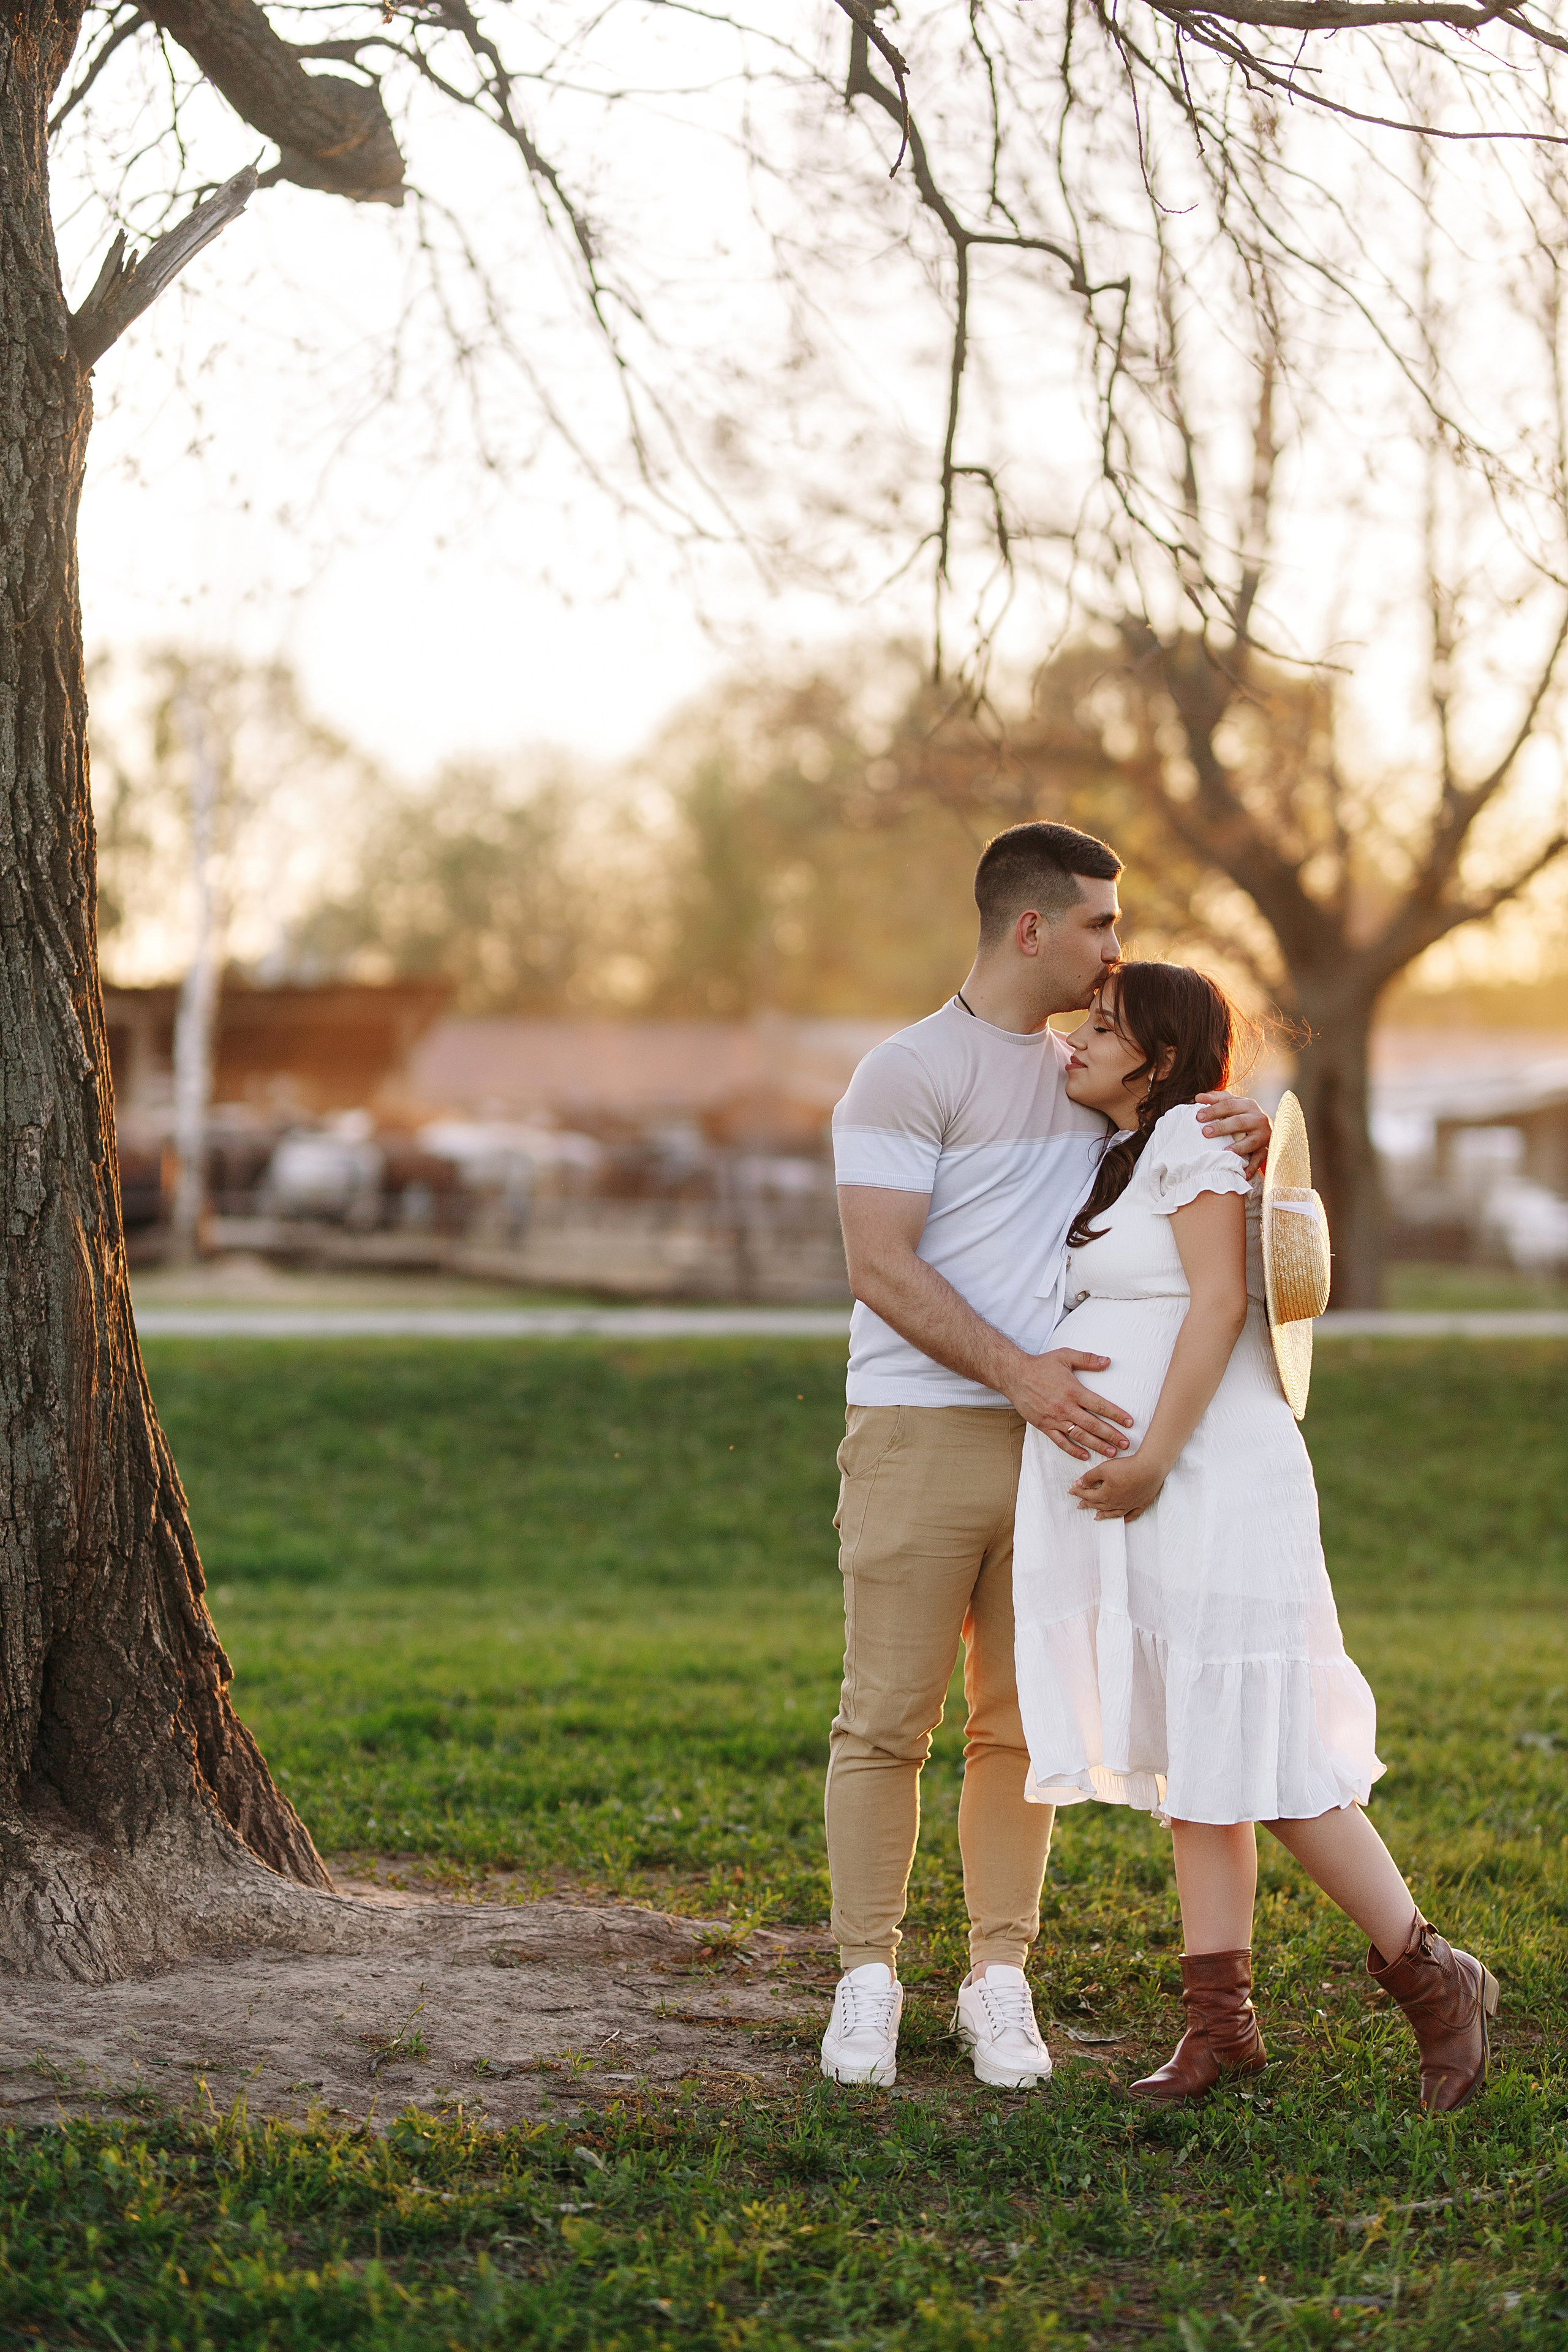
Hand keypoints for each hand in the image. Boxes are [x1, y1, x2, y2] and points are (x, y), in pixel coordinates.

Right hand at [1005, 1347, 1133, 1460]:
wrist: (1014, 1375)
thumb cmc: (1041, 1365)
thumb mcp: (1065, 1356)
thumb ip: (1088, 1359)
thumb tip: (1108, 1361)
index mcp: (1073, 1391)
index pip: (1100, 1405)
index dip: (1116, 1415)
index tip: (1130, 1423)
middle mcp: (1065, 1407)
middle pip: (1093, 1425)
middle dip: (1112, 1435)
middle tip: (1126, 1444)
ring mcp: (1054, 1418)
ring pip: (1080, 1436)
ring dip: (1097, 1445)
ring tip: (1112, 1452)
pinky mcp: (1044, 1426)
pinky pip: (1061, 1442)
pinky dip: (1073, 1450)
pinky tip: (1085, 1456)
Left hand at [1069, 1446, 1168, 1519]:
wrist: (1150, 1469)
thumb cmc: (1126, 1468)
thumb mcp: (1103, 1469)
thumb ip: (1089, 1477)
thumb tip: (1078, 1483)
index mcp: (1105, 1496)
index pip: (1087, 1495)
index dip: (1078, 1492)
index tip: (1072, 1490)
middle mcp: (1115, 1504)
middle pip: (1098, 1505)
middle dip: (1087, 1504)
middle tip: (1080, 1504)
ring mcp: (1129, 1505)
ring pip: (1112, 1513)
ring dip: (1103, 1514)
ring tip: (1096, 1517)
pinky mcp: (1140, 1504)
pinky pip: (1131, 1515)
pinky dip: (1125, 1519)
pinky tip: (1121, 1520)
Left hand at [1195, 1090, 1270, 1178]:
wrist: (1265, 1126)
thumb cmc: (1242, 1113)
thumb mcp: (1232, 1103)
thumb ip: (1216, 1099)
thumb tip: (1198, 1097)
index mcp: (1247, 1104)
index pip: (1229, 1104)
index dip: (1214, 1110)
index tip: (1198, 1117)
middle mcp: (1258, 1118)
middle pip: (1239, 1122)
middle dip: (1222, 1127)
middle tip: (1205, 1132)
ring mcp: (1264, 1134)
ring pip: (1251, 1141)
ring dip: (1239, 1147)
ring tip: (1225, 1151)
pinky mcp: (1267, 1149)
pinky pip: (1260, 1159)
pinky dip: (1252, 1167)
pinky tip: (1243, 1174)